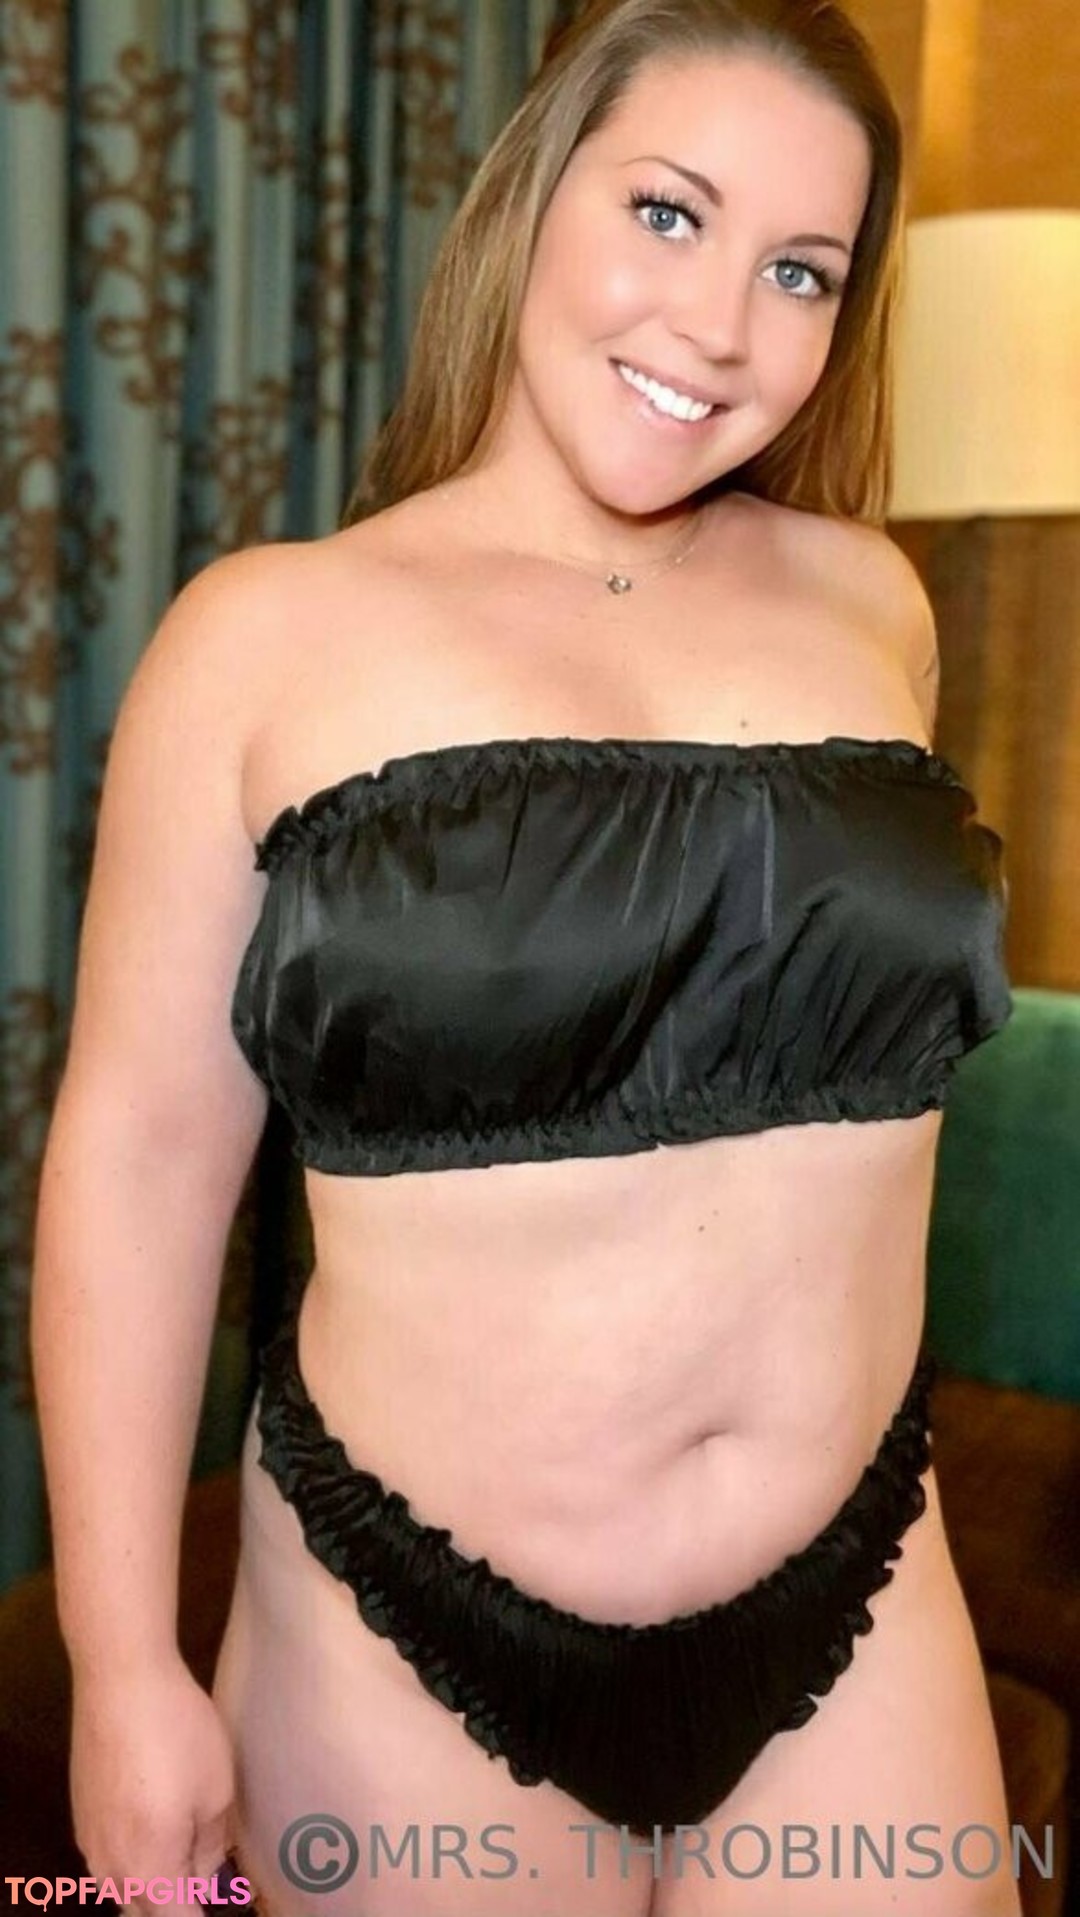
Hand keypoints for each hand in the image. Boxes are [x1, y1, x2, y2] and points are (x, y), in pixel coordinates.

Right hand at [71, 1652, 236, 1912]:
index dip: (202, 1913)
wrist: (120, 1680)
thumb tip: (205, 1874)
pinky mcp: (81, 1815)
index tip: (221, 1898)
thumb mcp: (216, 1789)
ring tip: (187, 1852)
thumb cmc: (179, 1733)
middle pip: (145, 1911)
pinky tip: (156, 1824)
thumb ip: (211, 1845)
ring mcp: (89, 1843)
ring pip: (124, 1888)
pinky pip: (110, 1859)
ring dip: (155, 1884)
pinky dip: (135, 1858)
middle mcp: (111, 1868)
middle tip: (209, 1875)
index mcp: (149, 1871)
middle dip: (178, 1903)